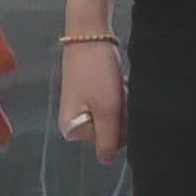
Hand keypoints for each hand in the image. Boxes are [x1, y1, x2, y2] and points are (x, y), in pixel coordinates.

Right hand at [59, 34, 125, 162]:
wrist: (89, 33)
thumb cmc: (96, 72)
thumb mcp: (106, 109)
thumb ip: (107, 139)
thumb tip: (106, 162)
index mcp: (72, 129)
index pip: (109, 142)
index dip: (121, 126)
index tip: (120, 107)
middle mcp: (74, 121)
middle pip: (110, 129)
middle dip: (122, 114)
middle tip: (119, 93)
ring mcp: (81, 105)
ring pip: (114, 114)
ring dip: (123, 103)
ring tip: (118, 85)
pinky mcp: (90, 91)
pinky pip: (111, 101)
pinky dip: (120, 93)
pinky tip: (118, 81)